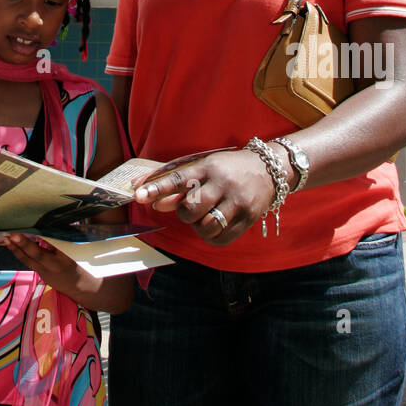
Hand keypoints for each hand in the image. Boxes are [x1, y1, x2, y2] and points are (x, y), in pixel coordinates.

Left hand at [3, 233, 100, 303]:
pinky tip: (14, 244)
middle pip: (28, 258)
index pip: (38, 253)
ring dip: (15, 249)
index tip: (16, 234)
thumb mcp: (73, 253)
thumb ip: (59, 242)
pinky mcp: (40, 274)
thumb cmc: (80, 266)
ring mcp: (42, 273)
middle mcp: (47, 269)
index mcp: (57, 263)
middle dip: (16, 246)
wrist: (81, 288)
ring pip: (26, 261)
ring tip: (5, 237)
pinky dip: (21, 253)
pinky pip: (29, 262)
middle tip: (6, 234)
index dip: (26, 244)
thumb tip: (46, 226)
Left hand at [134, 149, 277, 244]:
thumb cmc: (227, 168)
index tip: (138, 195)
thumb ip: (178, 184)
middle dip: (184, 213)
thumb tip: (154, 201)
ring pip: (206, 226)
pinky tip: (214, 225)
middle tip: (189, 209)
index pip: (178, 178)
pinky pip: (221, 239)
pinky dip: (211, 236)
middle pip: (191, 207)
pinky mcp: (248, 219)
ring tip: (203, 217)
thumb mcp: (204, 167)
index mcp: (209, 167)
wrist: (268, 169)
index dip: (156, 188)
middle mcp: (223, 183)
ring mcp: (238, 202)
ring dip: (198, 226)